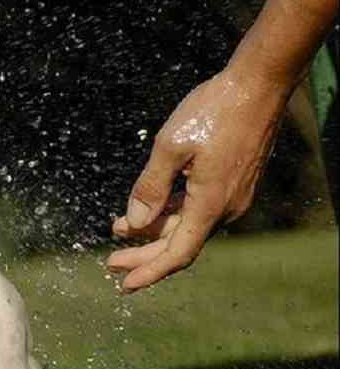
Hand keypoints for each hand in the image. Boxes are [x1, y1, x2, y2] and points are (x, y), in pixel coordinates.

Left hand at [107, 68, 287, 291]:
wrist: (258, 83)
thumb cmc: (214, 110)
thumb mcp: (170, 147)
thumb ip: (150, 188)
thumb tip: (134, 224)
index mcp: (210, 204)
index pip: (177, 254)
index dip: (149, 271)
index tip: (125, 285)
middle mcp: (225, 208)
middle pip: (179, 244)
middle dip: (143, 254)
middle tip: (110, 262)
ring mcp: (231, 197)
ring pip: (187, 227)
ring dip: (153, 231)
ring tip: (119, 230)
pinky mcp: (232, 184)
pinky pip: (197, 210)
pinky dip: (170, 215)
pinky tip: (148, 211)